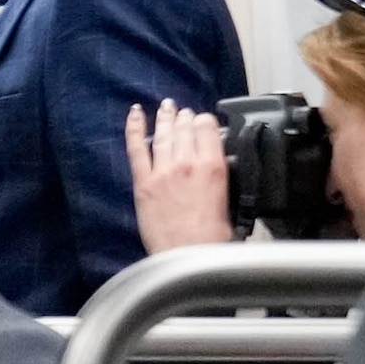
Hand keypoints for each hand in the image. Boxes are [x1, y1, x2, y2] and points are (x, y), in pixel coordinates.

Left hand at [125, 104, 233, 250]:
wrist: (188, 256)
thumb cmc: (212, 237)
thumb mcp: (229, 199)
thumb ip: (220, 176)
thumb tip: (215, 166)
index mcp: (213, 166)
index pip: (207, 127)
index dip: (204, 122)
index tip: (202, 123)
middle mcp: (187, 163)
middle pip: (185, 127)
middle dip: (185, 118)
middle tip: (183, 113)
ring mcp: (163, 171)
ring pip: (164, 134)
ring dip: (166, 117)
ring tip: (167, 107)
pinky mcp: (144, 182)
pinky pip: (137, 148)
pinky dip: (135, 128)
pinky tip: (135, 113)